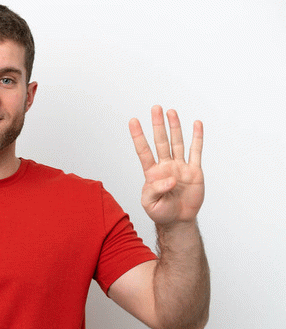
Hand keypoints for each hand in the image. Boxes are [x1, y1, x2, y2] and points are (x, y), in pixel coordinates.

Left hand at [129, 105, 203, 225]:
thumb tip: (170, 179)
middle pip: (161, 141)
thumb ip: (155, 190)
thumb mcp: (150, 203)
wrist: (178, 220)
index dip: (138, 136)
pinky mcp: (194, 171)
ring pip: (177, 143)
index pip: (143, 151)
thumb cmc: (161, 212)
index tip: (133, 120)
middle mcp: (165, 166)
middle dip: (158, 125)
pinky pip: (196, 151)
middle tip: (156, 108)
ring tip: (171, 112)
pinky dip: (197, 138)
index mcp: (151, 173)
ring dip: (175, 127)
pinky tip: (196, 124)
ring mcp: (180, 167)